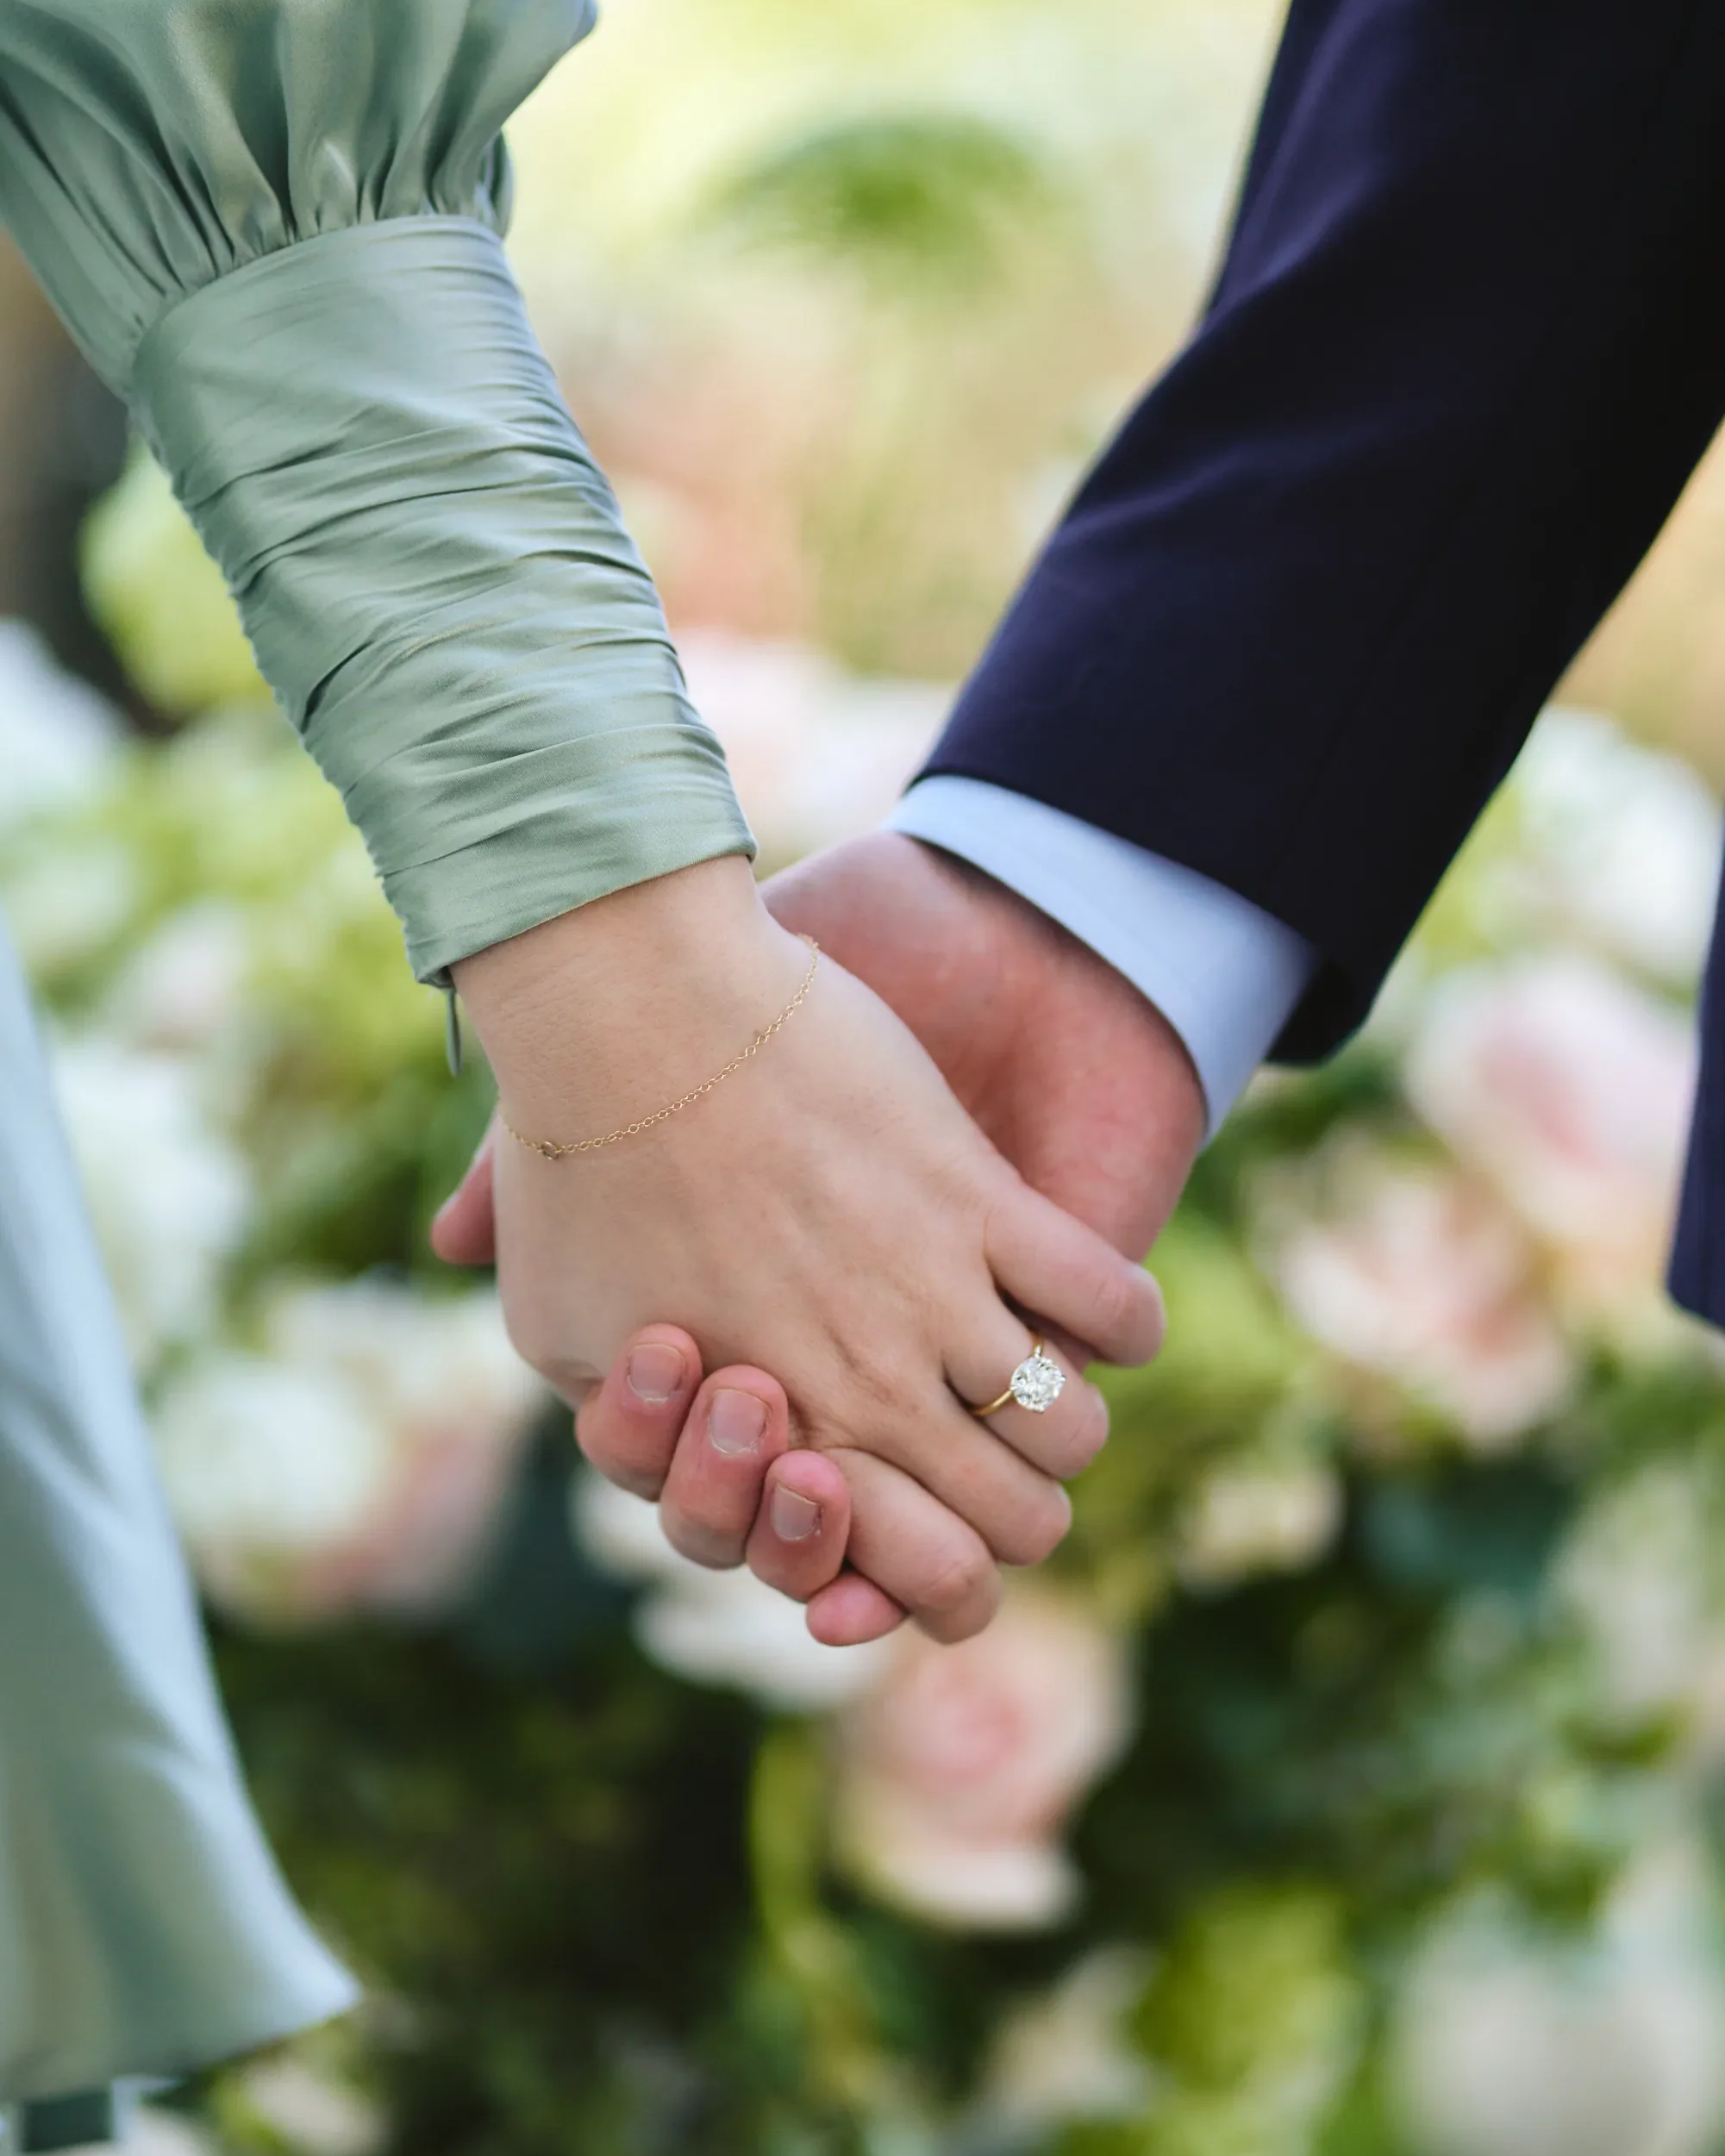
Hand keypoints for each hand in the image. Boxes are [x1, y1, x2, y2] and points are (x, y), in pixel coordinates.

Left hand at [447, 855, 1164, 1641]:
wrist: (635, 1019)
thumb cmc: (581, 1179)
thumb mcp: (565, 1342)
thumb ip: (627, 1431)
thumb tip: (673, 1474)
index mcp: (781, 1445)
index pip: (927, 1586)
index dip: (946, 1584)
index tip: (926, 1523)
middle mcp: (873, 1393)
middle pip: (1024, 1525)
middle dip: (1017, 1515)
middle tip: (984, 1461)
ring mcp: (935, 1297)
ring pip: (1070, 1427)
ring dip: (1061, 1419)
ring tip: (1025, 1375)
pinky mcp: (976, 1199)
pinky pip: (1106, 1300)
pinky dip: (1124, 1320)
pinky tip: (1101, 1311)